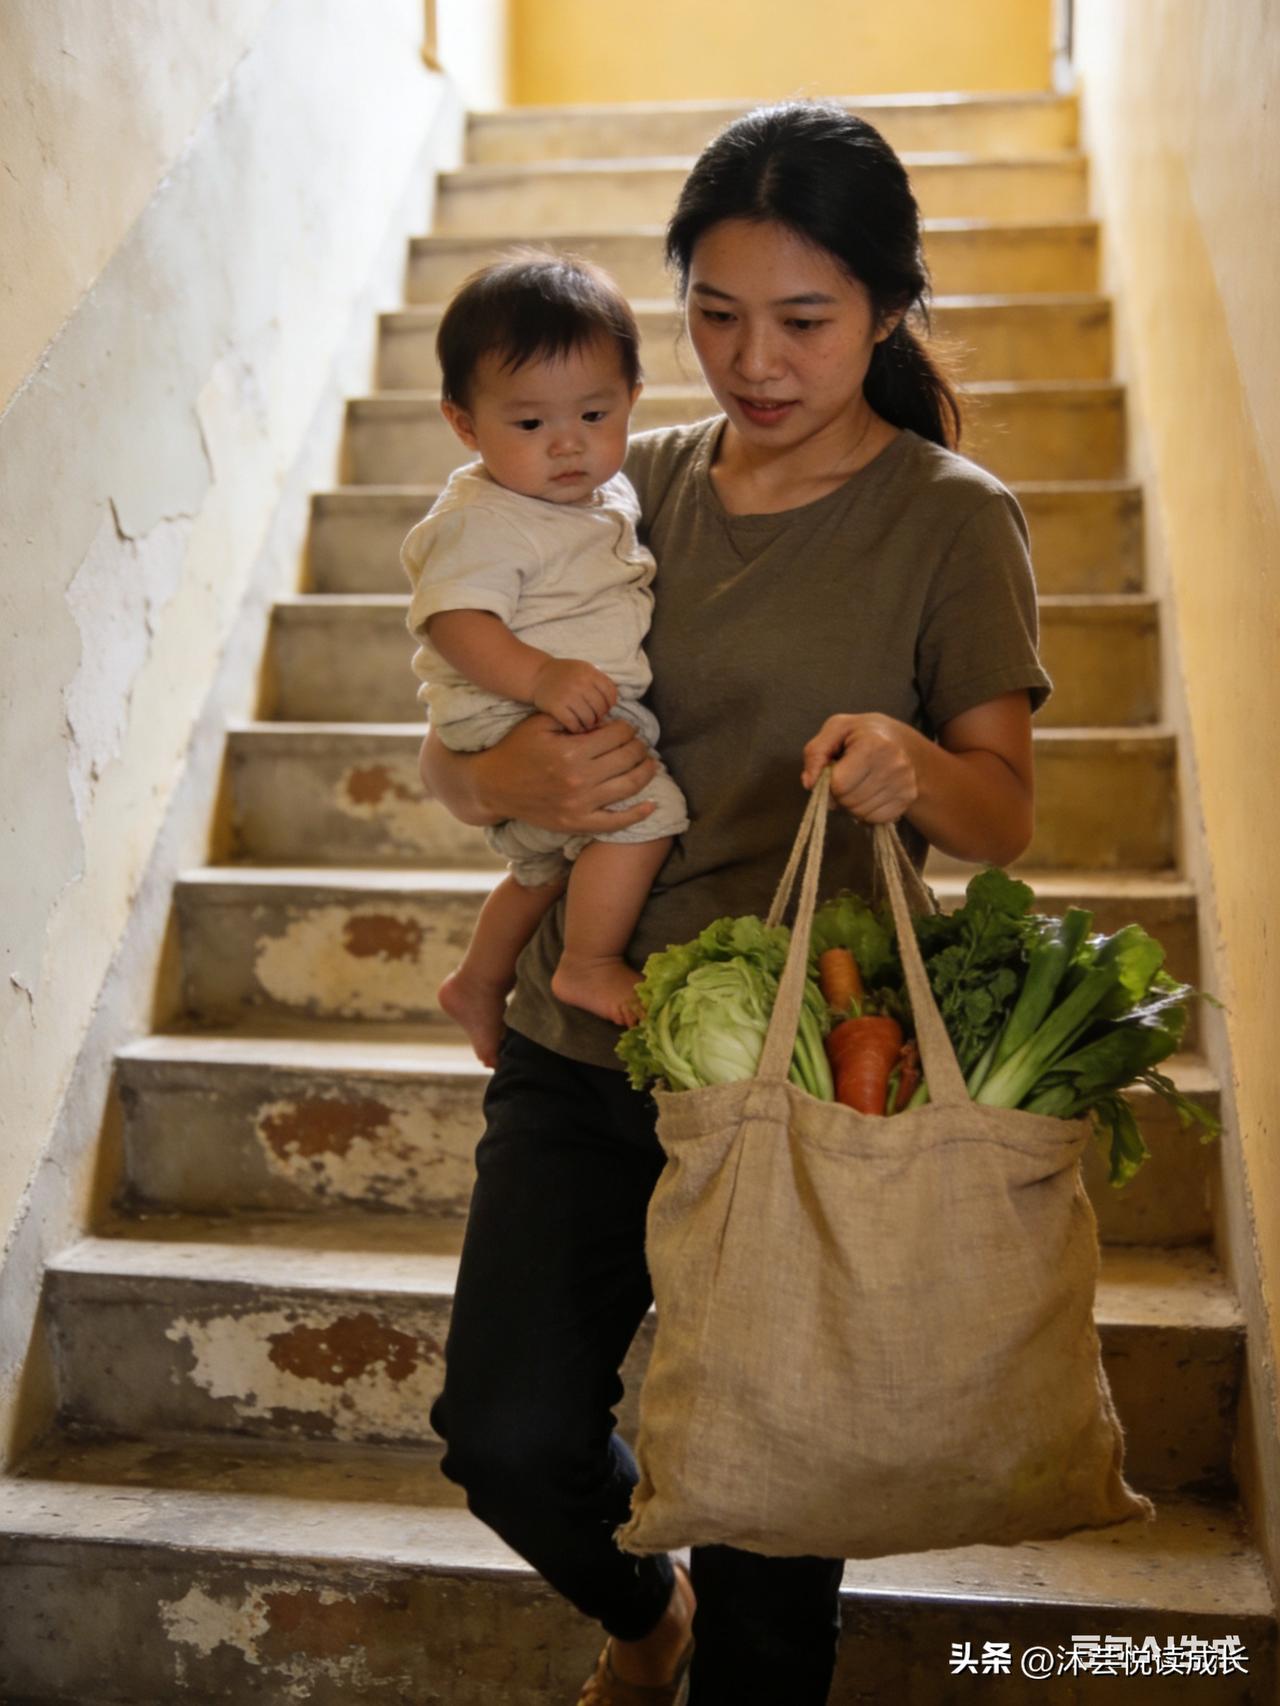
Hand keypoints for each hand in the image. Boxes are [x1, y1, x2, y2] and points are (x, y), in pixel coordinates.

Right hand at [475, 712, 658, 833]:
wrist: (493, 787)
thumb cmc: (516, 749)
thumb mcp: (540, 723)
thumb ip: (574, 717)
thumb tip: (606, 719)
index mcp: (571, 751)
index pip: (617, 735)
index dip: (626, 727)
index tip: (625, 727)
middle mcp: (579, 779)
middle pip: (627, 758)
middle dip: (638, 746)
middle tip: (639, 743)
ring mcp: (580, 805)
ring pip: (629, 786)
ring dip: (646, 772)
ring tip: (650, 763)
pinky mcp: (577, 823)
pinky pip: (616, 822)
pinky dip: (638, 814)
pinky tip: (652, 804)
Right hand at [530, 657, 618, 732]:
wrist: (537, 675)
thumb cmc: (564, 674)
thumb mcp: (584, 669)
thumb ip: (598, 681)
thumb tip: (613, 702)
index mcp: (589, 672)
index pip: (610, 693)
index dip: (610, 704)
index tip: (605, 708)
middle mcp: (580, 683)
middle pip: (600, 707)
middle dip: (600, 716)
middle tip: (595, 719)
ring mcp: (568, 695)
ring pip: (589, 718)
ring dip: (589, 724)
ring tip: (586, 724)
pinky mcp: (557, 707)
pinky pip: (573, 724)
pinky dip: (577, 728)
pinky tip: (576, 727)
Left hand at [802, 714, 920, 822]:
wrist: (901, 741)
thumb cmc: (862, 734)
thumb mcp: (836, 729)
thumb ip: (815, 753)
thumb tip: (809, 783)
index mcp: (873, 745)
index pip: (839, 785)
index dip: (829, 782)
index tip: (834, 770)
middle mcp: (894, 765)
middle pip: (849, 801)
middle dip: (839, 795)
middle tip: (845, 779)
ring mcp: (904, 783)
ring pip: (860, 813)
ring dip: (851, 804)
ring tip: (857, 784)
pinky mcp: (908, 798)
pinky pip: (875, 819)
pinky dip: (865, 811)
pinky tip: (869, 793)